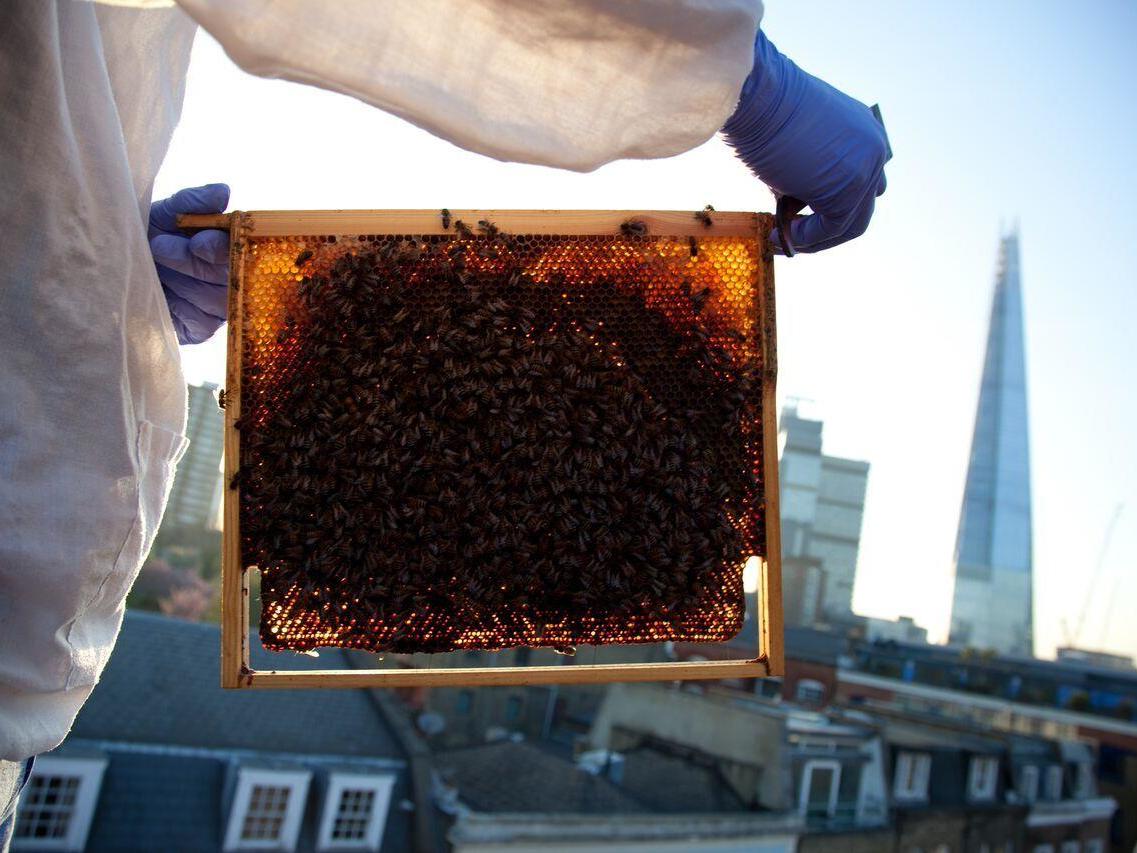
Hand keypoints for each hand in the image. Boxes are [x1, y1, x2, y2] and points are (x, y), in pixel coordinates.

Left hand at [149, 184, 230, 343]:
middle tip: (159, 247)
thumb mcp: (164, 214)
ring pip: (217, 299)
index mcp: (228, 247)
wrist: (111, 264)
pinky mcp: (202, 329)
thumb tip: (223, 191)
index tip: (198, 241)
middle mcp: (230, 277)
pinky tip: (162, 296)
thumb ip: (192, 201)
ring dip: (184, 283)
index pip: (240, 249)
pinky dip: (181, 308)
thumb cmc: (144, 235)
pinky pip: (204, 324)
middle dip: (192, 261)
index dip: (220, 247)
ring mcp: (218, 305)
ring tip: (153, 269)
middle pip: (228, 276)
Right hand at [722, 32, 890, 253]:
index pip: (861, 181)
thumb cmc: (765, 109)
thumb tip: (795, 203)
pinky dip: (808, 239)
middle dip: (827, 228)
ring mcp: (864, 170)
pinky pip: (831, 228)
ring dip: (818, 239)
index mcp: (864, 130)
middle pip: (861, 206)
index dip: (833, 204)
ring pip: (851, 222)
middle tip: (796, 236)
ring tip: (785, 240)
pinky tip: (783, 236)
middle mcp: (873, 148)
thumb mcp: (797, 141)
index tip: (802, 216)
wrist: (758, 94)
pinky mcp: (847, 190)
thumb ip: (808, 170)